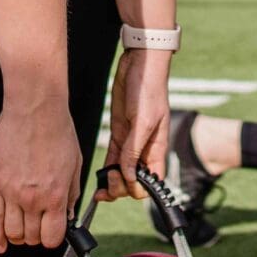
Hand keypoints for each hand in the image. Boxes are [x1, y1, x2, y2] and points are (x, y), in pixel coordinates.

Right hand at [0, 96, 79, 250]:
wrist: (35, 109)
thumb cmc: (57, 132)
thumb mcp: (75, 166)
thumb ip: (71, 195)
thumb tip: (68, 217)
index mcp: (56, 195)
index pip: (52, 237)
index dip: (52, 239)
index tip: (51, 233)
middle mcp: (32, 198)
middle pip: (31, 238)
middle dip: (35, 236)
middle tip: (36, 226)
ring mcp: (10, 192)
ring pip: (11, 232)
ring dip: (17, 236)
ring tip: (20, 228)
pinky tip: (0, 243)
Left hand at [99, 48, 171, 201]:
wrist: (138, 67)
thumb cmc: (148, 91)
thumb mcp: (143, 122)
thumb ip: (134, 150)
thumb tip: (129, 176)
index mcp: (157, 149)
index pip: (152, 182)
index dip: (139, 188)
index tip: (126, 182)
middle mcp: (145, 150)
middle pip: (135, 181)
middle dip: (123, 188)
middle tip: (109, 182)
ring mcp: (131, 143)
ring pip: (122, 173)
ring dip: (112, 184)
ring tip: (100, 189)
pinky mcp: (119, 134)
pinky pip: (113, 159)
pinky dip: (106, 170)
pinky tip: (98, 178)